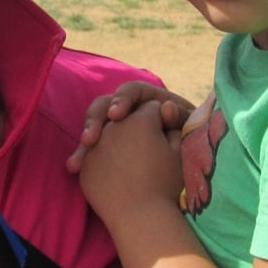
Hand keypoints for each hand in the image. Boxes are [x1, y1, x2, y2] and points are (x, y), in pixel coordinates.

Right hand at [67, 81, 190, 171]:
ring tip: (77, 160)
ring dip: (83, 142)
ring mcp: (117, 131)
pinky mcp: (109, 148)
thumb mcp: (191, 129)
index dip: (122, 100)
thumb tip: (166, 106)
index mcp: (150, 100)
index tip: (117, 116)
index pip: (131, 92)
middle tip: (90, 139)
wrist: (187, 174)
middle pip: (105, 107)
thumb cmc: (193, 145)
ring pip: (94, 128)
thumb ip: (180, 117)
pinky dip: (82, 156)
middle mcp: (129, 112)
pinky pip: (91, 149)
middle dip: (94, 121)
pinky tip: (74, 167)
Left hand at [77, 104, 184, 220]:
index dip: (161, 117)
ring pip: (106, 131)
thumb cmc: (166, 185)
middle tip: (142, 138)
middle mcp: (114, 126)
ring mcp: (96, 145)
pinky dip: (102, 157)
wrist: (141, 218)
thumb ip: (175, 124)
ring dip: (114, 136)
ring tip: (124, 153)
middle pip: (125, 115)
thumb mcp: (179, 152)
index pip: (151, 107)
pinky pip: (94, 153)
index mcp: (141, 119)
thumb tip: (166, 106)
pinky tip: (111, 169)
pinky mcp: (85, 164)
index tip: (166, 130)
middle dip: (133, 120)